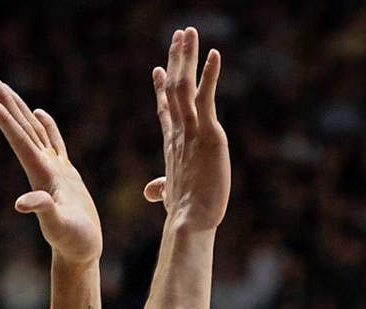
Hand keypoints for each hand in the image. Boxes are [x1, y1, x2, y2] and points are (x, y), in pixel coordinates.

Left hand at [0, 74, 101, 264]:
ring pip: (34, 131)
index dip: (3, 118)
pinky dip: (48, 126)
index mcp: (41, 174)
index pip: (19, 139)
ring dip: (20, 109)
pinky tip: (40, 114)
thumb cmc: (73, 241)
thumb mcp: (59, 226)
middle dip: (5, 101)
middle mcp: (43, 168)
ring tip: (5, 88)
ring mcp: (54, 171)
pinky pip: (55, 143)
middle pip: (21, 127)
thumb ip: (43, 211)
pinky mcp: (66, 176)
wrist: (81, 253)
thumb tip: (22, 204)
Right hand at [144, 28, 229, 230]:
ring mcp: (192, 130)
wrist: (190, 219)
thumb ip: (161, 188)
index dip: (161, 88)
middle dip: (176, 60)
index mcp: (172, 143)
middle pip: (173, 87)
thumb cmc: (184, 211)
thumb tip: (152, 192)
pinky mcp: (208, 133)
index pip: (165, 109)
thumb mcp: (171, 194)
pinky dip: (210, 74)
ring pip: (184, 85)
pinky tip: (214, 54)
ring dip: (186, 57)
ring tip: (188, 33)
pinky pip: (207, 97)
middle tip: (179, 36)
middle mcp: (179, 131)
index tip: (159, 68)